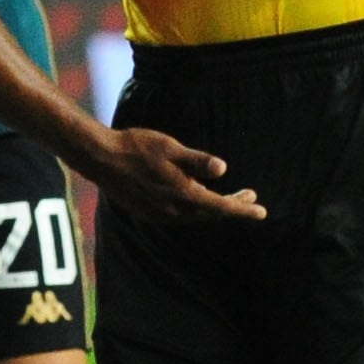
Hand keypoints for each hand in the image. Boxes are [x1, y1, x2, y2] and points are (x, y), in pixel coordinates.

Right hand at [84, 122, 259, 227]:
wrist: (100, 158)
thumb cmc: (136, 147)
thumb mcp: (170, 147)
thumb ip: (197, 161)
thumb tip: (223, 170)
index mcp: (182, 194)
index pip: (221, 207)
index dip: (243, 209)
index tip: (262, 212)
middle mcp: (173, 210)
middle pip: (210, 214)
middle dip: (232, 207)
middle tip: (249, 196)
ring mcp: (159, 214)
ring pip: (195, 217)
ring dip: (214, 208)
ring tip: (228, 197)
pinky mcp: (148, 213)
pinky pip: (180, 216)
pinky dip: (195, 209)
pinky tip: (196, 198)